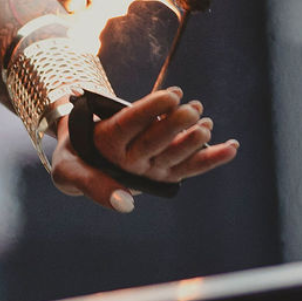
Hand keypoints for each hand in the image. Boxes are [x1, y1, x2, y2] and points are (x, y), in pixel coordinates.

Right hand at [49, 86, 239, 211]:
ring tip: (206, 119)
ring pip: (177, 155)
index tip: (171, 94)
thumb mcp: (68, 170)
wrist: (83, 163)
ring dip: (195, 139)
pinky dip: (213, 158)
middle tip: (193, 106)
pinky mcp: (167, 174)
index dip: (151, 110)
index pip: (130, 127)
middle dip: (177, 124)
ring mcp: (153, 171)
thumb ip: (91, 185)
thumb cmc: (75, 155)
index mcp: (107, 152)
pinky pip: (192, 167)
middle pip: (157, 142)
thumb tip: (128, 206)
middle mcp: (133, 165)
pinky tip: (232, 146)